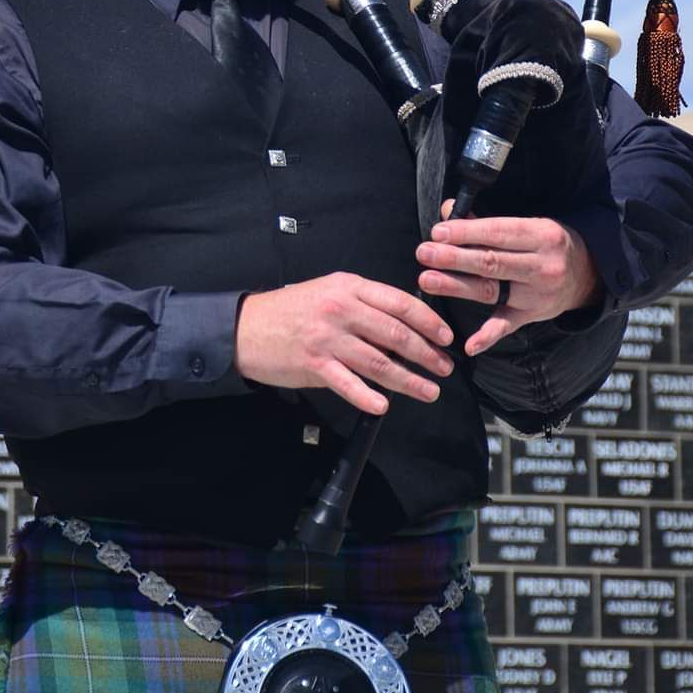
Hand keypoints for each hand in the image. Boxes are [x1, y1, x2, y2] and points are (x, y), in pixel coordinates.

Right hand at [235, 273, 454, 415]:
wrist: (246, 327)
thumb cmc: (291, 310)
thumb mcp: (330, 290)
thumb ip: (364, 303)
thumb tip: (403, 323)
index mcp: (349, 287)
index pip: (399, 303)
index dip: (428, 322)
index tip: (446, 336)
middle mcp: (341, 309)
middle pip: (395, 333)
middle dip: (426, 353)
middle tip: (444, 367)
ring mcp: (327, 338)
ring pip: (378, 361)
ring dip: (408, 379)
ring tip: (428, 390)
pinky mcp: (313, 364)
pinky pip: (347, 383)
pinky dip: (367, 396)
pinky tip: (384, 405)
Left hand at [416, 202, 602, 355]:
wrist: (588, 273)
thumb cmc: (548, 243)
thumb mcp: (529, 225)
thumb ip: (488, 222)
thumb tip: (449, 210)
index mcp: (541, 235)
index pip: (498, 232)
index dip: (467, 232)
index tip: (438, 232)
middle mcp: (541, 266)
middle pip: (491, 262)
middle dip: (454, 257)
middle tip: (424, 253)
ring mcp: (537, 295)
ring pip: (492, 290)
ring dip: (457, 286)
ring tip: (427, 280)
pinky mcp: (532, 316)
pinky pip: (507, 326)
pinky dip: (488, 337)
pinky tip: (469, 345)